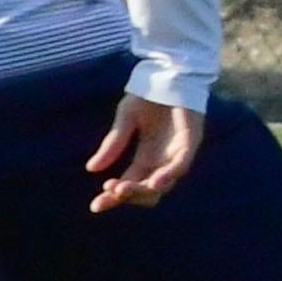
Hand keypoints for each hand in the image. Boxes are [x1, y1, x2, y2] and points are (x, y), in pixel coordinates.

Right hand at [88, 96, 206, 212]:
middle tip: (111, 190)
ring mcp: (176, 154)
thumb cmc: (149, 96)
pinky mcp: (190, 142)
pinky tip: (154, 181)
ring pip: (163, 184)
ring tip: (123, 189)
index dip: (113, 197)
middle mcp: (161, 161)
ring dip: (143, 189)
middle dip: (127, 195)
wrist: (169, 74)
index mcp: (145, 158)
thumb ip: (113, 143)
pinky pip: (181, 165)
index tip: (95, 207)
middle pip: (146, 191)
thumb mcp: (126, 120)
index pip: (128, 184)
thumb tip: (91, 169)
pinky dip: (169, 175)